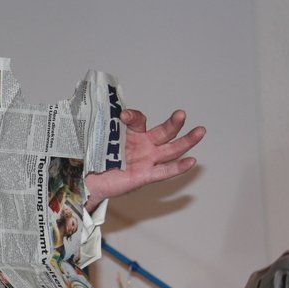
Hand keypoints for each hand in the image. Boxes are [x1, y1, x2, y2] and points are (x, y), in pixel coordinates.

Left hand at [84, 109, 204, 211]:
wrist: (88, 179)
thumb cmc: (95, 156)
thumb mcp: (98, 135)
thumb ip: (102, 123)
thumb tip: (92, 108)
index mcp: (133, 133)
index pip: (139, 120)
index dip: (133, 116)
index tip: (123, 115)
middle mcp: (144, 145)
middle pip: (164, 132)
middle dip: (174, 123)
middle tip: (181, 114)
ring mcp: (147, 160)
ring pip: (171, 150)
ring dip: (186, 141)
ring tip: (200, 131)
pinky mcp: (144, 176)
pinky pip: (164, 171)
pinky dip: (178, 167)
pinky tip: (191, 161)